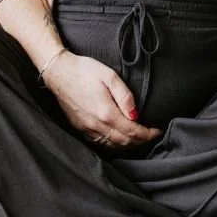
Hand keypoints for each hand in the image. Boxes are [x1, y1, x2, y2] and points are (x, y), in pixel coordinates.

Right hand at [44, 51, 161, 146]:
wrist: (58, 72)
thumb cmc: (84, 70)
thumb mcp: (109, 76)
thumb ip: (125, 96)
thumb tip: (136, 115)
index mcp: (106, 113)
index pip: (133, 132)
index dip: (148, 134)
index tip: (158, 130)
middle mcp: (96, 126)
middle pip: (124, 142)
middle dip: (141, 141)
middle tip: (152, 136)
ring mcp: (87, 129)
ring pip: (112, 145)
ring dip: (129, 145)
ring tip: (140, 139)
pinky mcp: (80, 128)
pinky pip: (100, 143)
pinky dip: (114, 144)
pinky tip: (120, 139)